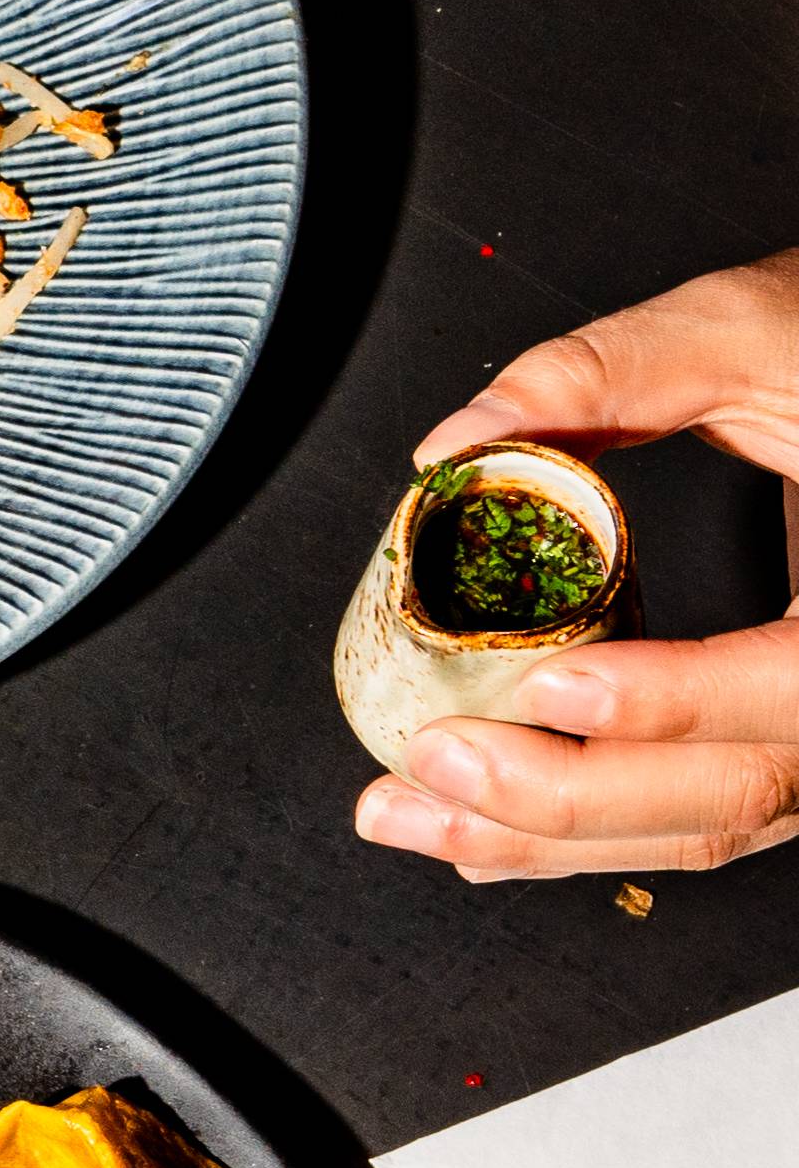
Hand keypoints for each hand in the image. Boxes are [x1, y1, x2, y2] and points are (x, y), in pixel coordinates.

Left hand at [357, 247, 798, 880]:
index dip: (678, 698)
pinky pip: (707, 816)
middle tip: (433, 762)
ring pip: (715, 824)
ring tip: (408, 813)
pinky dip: (591, 837)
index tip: (551, 685)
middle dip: (571, 794)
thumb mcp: (760, 327)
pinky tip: (481, 837)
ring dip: (551, 840)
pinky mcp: (797, 743)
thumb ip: (615, 373)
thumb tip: (460, 441)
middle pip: (743, 786)